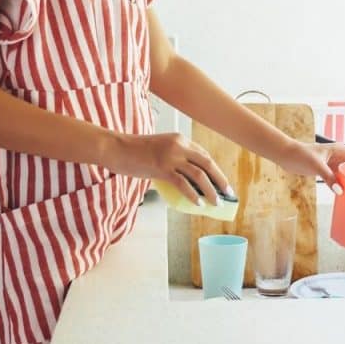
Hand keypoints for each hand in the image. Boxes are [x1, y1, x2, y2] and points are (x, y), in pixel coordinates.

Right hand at [107, 132, 232, 204]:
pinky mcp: (162, 168)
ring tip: (216, 202)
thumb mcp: (160, 149)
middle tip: (228, 192)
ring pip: (199, 175)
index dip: (215, 170)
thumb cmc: (134, 152)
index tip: (222, 181)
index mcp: (180, 139)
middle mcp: (179, 145)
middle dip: (220, 180)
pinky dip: (193, 195)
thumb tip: (184, 181)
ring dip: (210, 191)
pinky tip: (198, 204)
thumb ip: (173, 160)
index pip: (204, 155)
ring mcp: (171, 156)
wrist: (116, 148)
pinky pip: (183, 184)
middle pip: (208, 163)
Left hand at [276, 141, 344, 193]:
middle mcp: (339, 156)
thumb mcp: (317, 165)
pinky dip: (343, 185)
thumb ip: (329, 178)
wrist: (286, 155)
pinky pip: (340, 179)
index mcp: (340, 150)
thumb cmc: (300, 154)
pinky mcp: (327, 171)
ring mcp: (333, 164)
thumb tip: (340, 191)